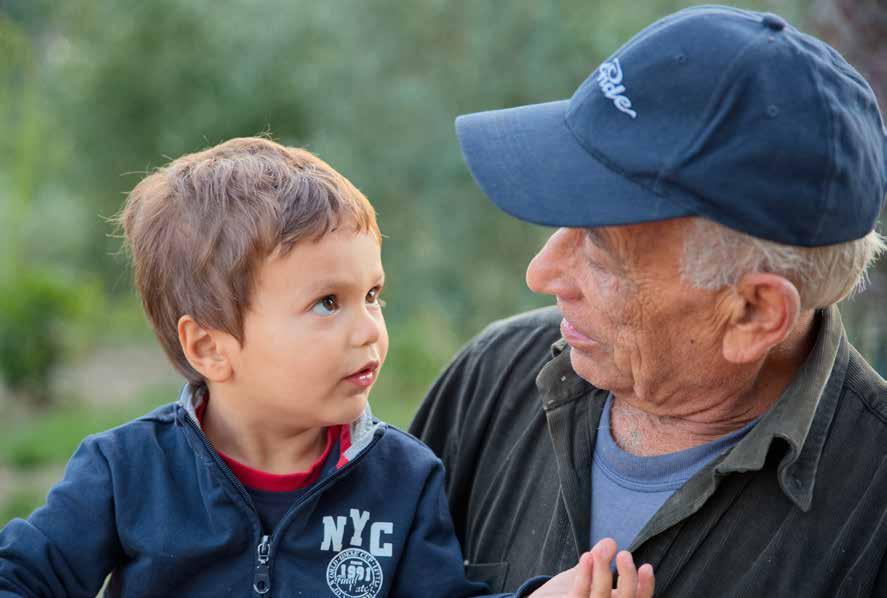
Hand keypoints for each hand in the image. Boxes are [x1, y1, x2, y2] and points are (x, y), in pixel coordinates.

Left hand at [528, 538, 653, 597]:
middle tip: (624, 554)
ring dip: (603, 570)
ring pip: (601, 595)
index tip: (646, 565)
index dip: (645, 587)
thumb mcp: (588, 575)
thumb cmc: (570, 590)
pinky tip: (587, 556)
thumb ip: (599, 560)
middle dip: (627, 578)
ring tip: (603, 548)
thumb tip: (610, 542)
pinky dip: (585, 575)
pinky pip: (579, 594)